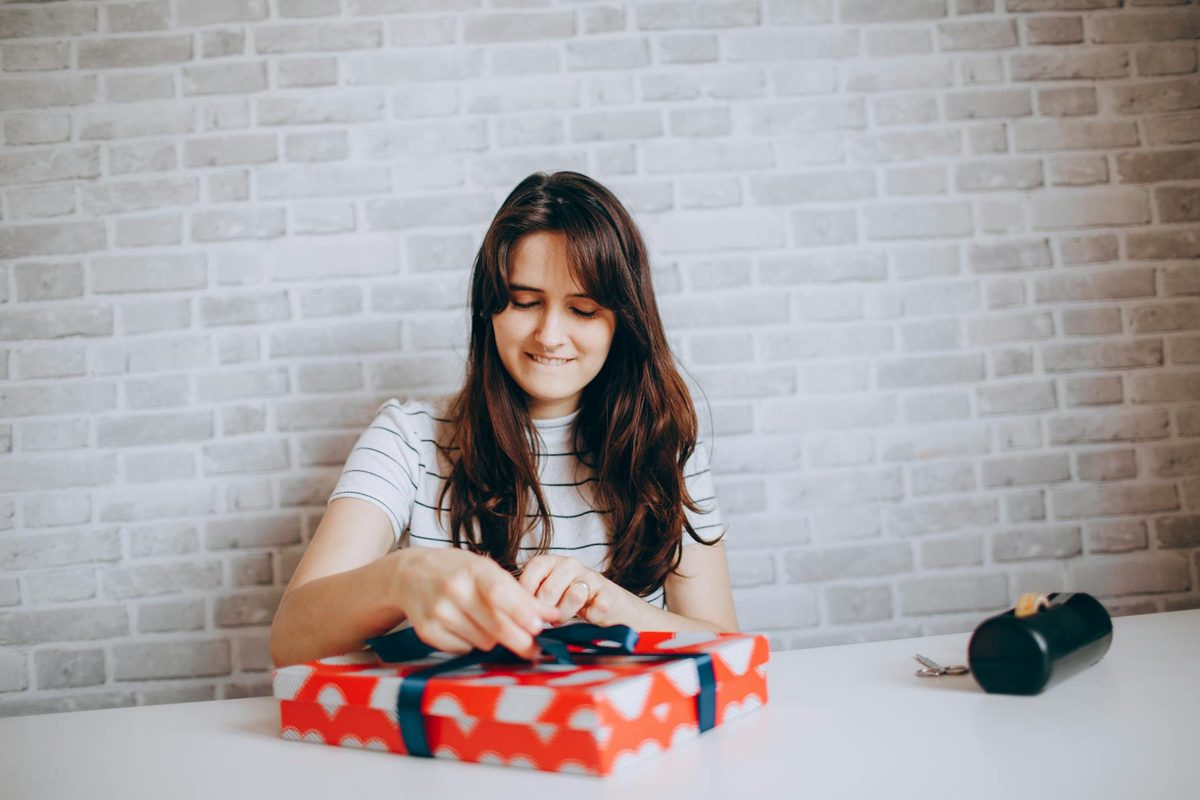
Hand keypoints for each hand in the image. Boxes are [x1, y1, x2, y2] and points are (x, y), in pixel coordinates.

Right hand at [392, 548, 559, 658]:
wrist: (409, 575)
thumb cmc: (456, 571)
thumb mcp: (487, 570)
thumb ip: (519, 594)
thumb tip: (551, 615)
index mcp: (473, 570)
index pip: (499, 593)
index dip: (521, 612)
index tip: (539, 627)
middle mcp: (454, 590)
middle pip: (495, 626)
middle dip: (520, 641)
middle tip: (534, 649)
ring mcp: (439, 613)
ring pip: (483, 642)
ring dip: (493, 639)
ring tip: (484, 623)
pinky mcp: (427, 632)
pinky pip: (464, 650)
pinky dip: (471, 644)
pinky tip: (464, 628)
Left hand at [517, 554, 624, 625]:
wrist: (603, 599)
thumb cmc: (566, 597)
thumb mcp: (546, 591)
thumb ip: (530, 596)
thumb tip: (513, 612)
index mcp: (550, 561)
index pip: (533, 571)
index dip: (527, 595)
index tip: (528, 610)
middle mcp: (570, 564)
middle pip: (550, 590)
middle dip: (546, 611)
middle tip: (547, 618)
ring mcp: (590, 576)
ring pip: (574, 596)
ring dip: (566, 614)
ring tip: (563, 618)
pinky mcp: (608, 592)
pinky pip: (596, 608)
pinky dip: (590, 617)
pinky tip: (588, 616)